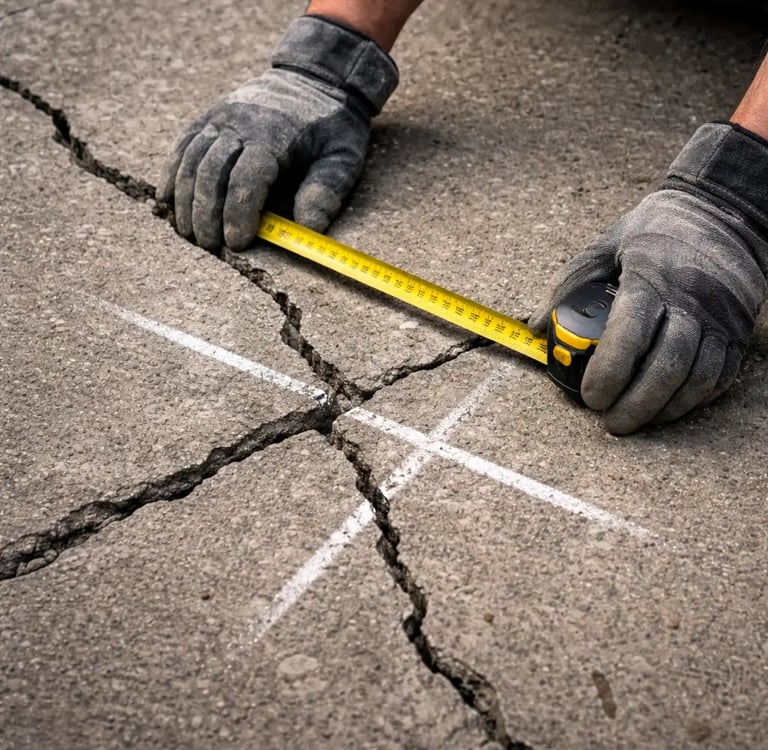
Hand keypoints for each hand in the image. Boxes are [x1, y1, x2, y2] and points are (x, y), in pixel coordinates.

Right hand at [158, 15, 397, 249]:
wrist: (315, 79)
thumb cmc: (331, 127)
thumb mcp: (344, 157)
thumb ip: (326, 191)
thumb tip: (308, 228)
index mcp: (274, 135)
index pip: (247, 177)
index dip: (239, 213)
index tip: (237, 242)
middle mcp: (239, 123)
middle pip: (211, 171)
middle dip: (207, 213)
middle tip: (211, 246)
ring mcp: (219, 117)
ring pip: (191, 160)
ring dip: (185, 199)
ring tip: (189, 233)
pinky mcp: (208, 118)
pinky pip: (183, 147)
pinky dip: (171, 174)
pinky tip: (166, 201)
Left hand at [529, 123, 767, 433]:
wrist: (723, 215)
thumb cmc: (654, 232)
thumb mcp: (606, 245)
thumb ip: (569, 283)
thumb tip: (537, 326)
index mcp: (652, 277)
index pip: (630, 333)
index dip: (609, 372)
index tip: (590, 397)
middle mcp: (691, 300)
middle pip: (666, 365)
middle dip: (635, 403)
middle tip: (610, 422)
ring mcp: (719, 319)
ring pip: (696, 378)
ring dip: (663, 409)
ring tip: (633, 422)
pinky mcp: (737, 332)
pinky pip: (717, 377)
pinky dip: (690, 401)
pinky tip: (664, 409)